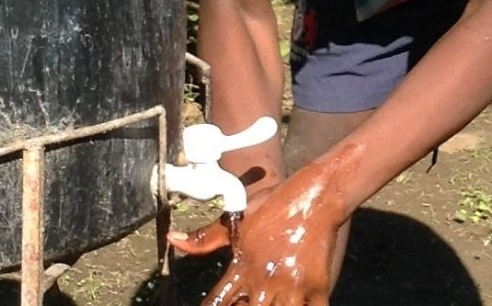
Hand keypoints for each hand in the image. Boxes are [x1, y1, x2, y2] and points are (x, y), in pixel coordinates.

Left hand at [169, 160, 351, 304]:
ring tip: (273, 302)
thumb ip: (205, 238)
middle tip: (249, 300)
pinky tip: (299, 303)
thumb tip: (173, 240)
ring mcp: (292, 287)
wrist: (316, 196)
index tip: (220, 305)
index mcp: (242, 268)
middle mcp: (265, 281)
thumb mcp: (237, 220)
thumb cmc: (275, 205)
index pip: (219, 303)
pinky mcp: (318, 288)